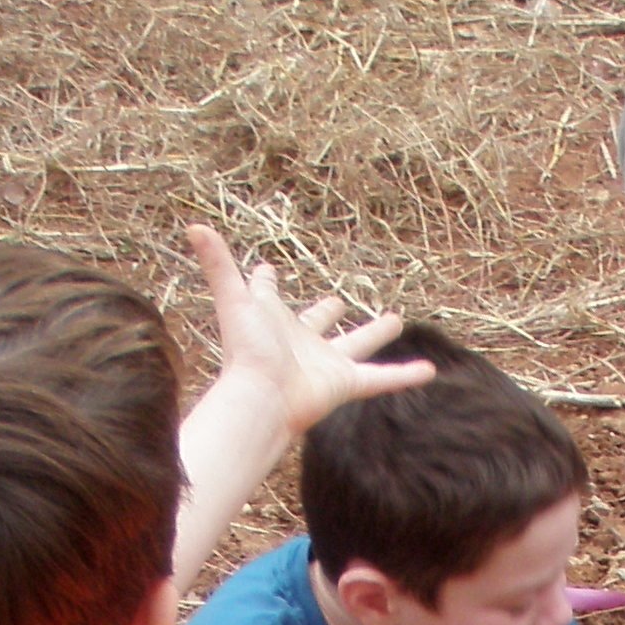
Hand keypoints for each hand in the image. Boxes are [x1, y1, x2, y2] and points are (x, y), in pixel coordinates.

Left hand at [183, 224, 429, 439]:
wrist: (263, 399)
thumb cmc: (247, 351)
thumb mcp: (234, 300)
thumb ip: (217, 264)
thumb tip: (194, 226)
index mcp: (272, 319)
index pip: (266, 294)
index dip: (264, 282)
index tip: (266, 269)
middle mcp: (300, 341)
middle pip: (317, 321)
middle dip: (326, 311)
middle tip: (337, 301)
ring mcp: (325, 363)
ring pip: (357, 346)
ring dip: (376, 334)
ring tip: (395, 320)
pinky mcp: (346, 384)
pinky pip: (382, 379)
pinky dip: (405, 376)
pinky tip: (430, 371)